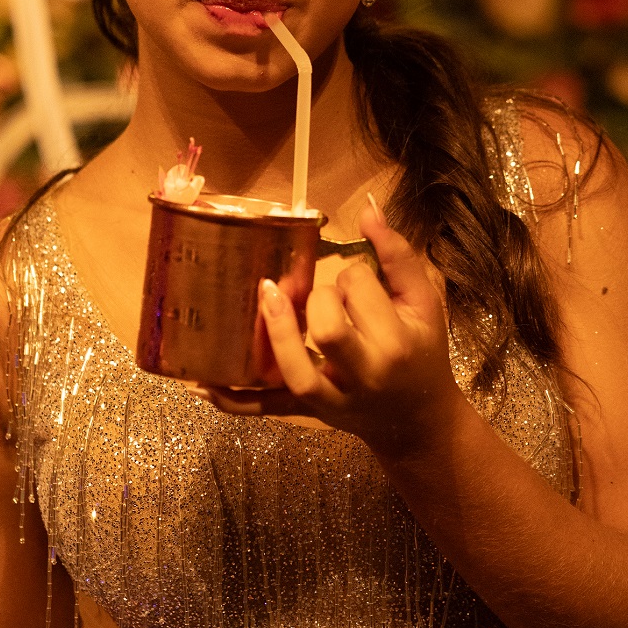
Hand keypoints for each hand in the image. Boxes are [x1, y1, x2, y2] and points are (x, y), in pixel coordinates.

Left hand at [204, 199, 460, 456]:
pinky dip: (234, 401)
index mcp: (395, 342)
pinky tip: (203, 384)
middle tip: (326, 299)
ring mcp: (333, 400)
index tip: (359, 284)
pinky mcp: (308, 413)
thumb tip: (367, 208)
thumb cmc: (423, 352)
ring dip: (277, 334)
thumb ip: (397, 254)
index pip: (359, 289)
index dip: (353, 276)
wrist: (419, 419)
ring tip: (266, 296)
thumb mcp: (424, 302)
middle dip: (320, 299)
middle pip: (328, 328)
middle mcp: (364, 375)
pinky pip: (267, 409)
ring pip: (296, 373)